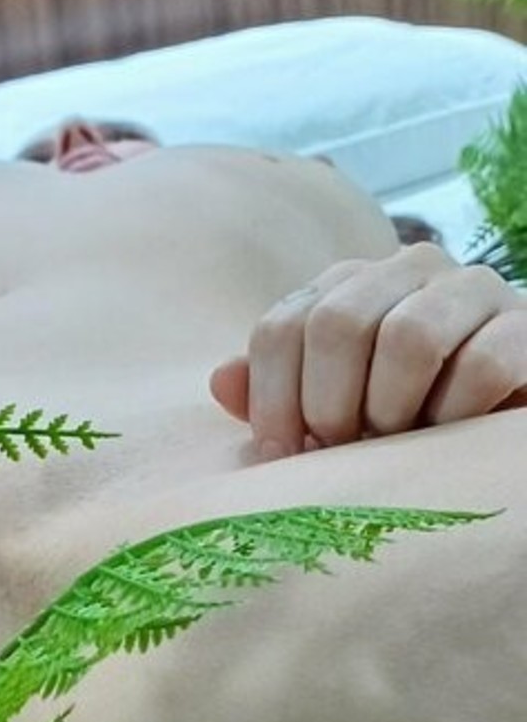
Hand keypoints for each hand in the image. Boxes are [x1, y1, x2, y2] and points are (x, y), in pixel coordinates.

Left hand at [209, 245, 526, 457]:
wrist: (502, 435)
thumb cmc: (412, 419)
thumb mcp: (339, 409)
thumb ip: (279, 394)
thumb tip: (222, 380)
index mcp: (354, 284)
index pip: (284, 324)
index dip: (272, 396)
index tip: (278, 452)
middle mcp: (412, 269)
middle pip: (339, 323)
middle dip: (329, 404)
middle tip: (341, 449)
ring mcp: (475, 290)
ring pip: (409, 337)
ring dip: (392, 409)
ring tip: (398, 442)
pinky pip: (483, 367)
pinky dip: (455, 414)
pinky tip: (451, 436)